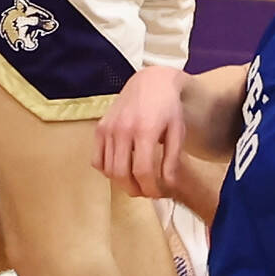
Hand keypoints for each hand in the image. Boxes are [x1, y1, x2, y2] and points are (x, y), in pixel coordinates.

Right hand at [94, 67, 187, 197]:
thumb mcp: (177, 132)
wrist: (151, 82)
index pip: (142, 171)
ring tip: (135, 182)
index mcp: (145, 130)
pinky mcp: (100, 127)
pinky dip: (106, 169)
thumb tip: (168, 185)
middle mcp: (123, 129)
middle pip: (122, 174)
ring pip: (108, 169)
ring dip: (121, 182)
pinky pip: (97, 159)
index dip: (149, 188)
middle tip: (145, 191)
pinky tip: (120, 167)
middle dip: (134, 190)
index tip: (156, 194)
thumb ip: (172, 160)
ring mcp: (108, 128)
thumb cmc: (168, 107)